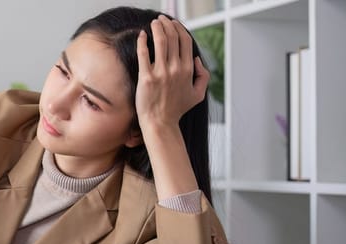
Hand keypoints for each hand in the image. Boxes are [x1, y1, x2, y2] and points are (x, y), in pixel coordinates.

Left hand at [135, 15, 208, 130]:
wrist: (160, 123)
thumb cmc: (177, 109)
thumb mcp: (198, 94)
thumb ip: (203, 76)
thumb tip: (197, 59)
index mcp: (189, 70)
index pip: (185, 41)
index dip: (179, 28)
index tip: (173, 23)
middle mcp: (176, 69)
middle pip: (173, 38)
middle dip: (167, 24)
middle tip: (161, 19)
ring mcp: (161, 73)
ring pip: (160, 42)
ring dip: (157, 28)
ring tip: (153, 23)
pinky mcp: (146, 77)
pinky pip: (144, 54)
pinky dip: (143, 42)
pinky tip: (142, 35)